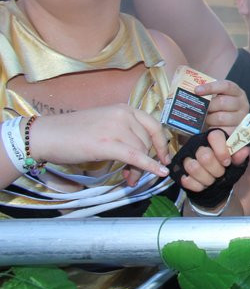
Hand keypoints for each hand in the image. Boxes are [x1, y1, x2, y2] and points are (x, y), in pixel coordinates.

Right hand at [29, 105, 170, 184]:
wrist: (46, 135)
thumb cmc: (71, 133)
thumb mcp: (104, 126)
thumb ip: (123, 134)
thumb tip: (140, 154)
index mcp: (123, 109)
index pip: (153, 125)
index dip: (162, 143)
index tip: (165, 156)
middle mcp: (123, 115)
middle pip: (147, 141)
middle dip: (146, 160)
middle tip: (135, 176)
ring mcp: (117, 128)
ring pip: (141, 152)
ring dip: (139, 169)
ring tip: (129, 179)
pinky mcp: (109, 144)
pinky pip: (136, 157)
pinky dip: (150, 166)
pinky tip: (159, 173)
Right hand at [169, 128, 249, 208]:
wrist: (215, 184)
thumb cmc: (226, 168)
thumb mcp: (236, 162)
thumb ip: (240, 156)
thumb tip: (244, 151)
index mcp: (214, 140)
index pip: (215, 136)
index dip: (222, 151)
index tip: (227, 162)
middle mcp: (199, 146)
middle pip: (205, 156)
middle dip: (216, 169)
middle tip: (221, 173)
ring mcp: (187, 158)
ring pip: (193, 167)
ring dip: (207, 178)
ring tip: (212, 180)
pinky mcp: (180, 171)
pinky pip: (186, 179)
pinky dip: (197, 186)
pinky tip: (204, 186)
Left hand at [198, 79, 249, 130]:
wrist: (228, 122)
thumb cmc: (219, 107)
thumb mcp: (217, 97)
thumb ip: (208, 93)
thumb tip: (195, 91)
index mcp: (236, 92)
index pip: (226, 86)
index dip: (211, 87)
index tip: (197, 90)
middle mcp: (242, 103)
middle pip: (222, 102)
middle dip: (207, 106)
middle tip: (199, 109)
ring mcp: (240, 118)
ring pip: (220, 117)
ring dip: (209, 118)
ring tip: (206, 119)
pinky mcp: (236, 130)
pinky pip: (222, 130)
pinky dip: (213, 130)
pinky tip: (210, 129)